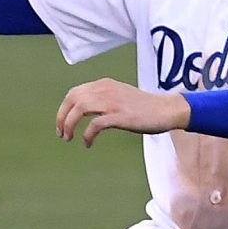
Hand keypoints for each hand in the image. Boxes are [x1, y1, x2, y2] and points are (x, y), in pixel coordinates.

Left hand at [55, 79, 190, 146]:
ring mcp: (112, 102)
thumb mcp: (118, 96)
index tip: (62, 124)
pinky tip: (87, 143)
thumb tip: (83, 109)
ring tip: (68, 138)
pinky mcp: (120, 116)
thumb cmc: (143, 107)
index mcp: (104, 84)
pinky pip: (95, 124)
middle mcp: (105, 90)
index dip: (63, 109)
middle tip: (61, 134)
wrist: (166, 109)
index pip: (74, 93)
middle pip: (72, 99)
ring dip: (69, 125)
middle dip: (62, 117)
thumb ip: (102, 99)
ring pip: (79, 109)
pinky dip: (87, 135)